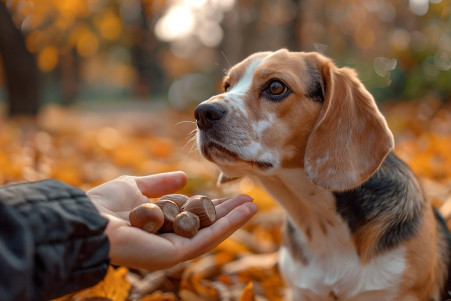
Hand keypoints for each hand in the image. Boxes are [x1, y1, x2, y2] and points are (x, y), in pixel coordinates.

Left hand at [86, 171, 257, 270]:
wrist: (89, 218)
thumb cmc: (106, 203)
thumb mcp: (137, 186)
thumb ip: (160, 184)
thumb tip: (184, 177)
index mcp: (161, 225)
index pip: (193, 215)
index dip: (212, 204)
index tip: (230, 194)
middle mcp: (170, 239)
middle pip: (206, 225)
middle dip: (228, 212)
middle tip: (250, 200)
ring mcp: (174, 249)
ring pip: (211, 232)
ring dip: (234, 219)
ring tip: (253, 205)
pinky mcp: (176, 254)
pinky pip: (207, 237)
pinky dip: (228, 225)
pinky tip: (243, 212)